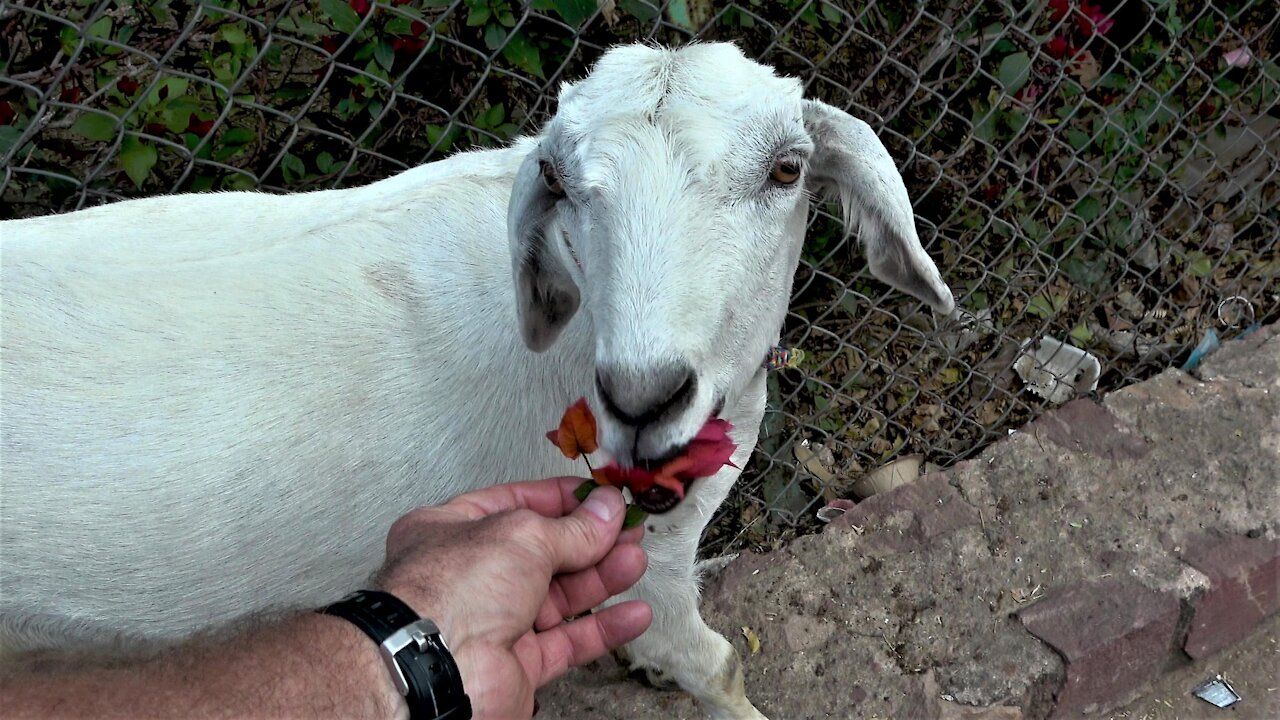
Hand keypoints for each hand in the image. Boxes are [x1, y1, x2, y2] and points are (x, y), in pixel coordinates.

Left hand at [375, 477, 650, 718]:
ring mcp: (493, 621)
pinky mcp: (516, 663)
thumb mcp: (523, 535)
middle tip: (626, 528)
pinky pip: (568, 641)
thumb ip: (572, 527)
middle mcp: (470, 576)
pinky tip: (631, 614)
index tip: (599, 497)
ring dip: (601, 578)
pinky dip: (603, 628)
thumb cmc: (449, 593)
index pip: (515, 504)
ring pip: (559, 596)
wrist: (439, 669)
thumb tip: (605, 510)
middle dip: (590, 539)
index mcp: (452, 530)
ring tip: (634, 560)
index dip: (560, 499)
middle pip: (543, 551)